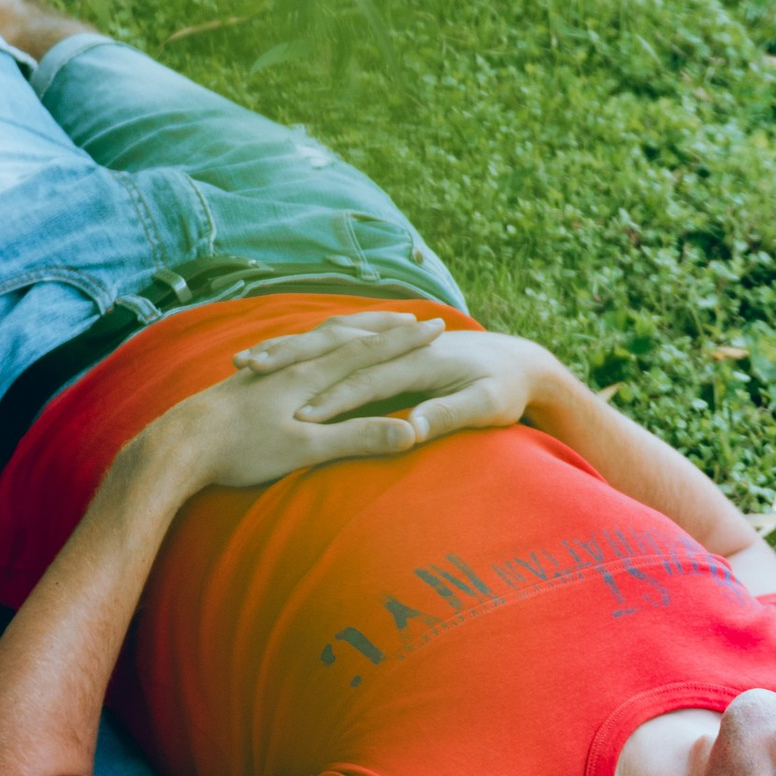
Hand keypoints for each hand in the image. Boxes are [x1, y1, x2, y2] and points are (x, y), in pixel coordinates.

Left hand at [153, 311, 475, 495]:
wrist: (178, 443)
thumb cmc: (241, 450)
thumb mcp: (306, 450)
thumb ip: (359, 438)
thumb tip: (412, 433)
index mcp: (313, 376)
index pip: (371, 350)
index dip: (406, 340)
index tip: (436, 328)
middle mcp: (295, 364)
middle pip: (348, 335)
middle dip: (384, 328)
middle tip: (415, 321)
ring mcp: (272, 371)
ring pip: (319, 340)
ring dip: (351, 332)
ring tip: (371, 329)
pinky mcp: (253, 383)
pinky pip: (296, 354)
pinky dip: (316, 347)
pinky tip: (312, 357)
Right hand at [233, 310, 556, 447]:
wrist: (528, 364)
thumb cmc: (508, 388)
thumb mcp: (485, 406)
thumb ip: (447, 416)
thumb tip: (411, 432)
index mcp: (418, 362)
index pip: (362, 376)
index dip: (328, 395)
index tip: (295, 414)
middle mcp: (402, 351)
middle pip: (335, 351)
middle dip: (292, 360)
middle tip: (247, 371)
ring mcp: (397, 352)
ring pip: (332, 344)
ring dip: (293, 352)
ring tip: (254, 363)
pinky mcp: (396, 359)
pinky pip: (341, 350)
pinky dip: (309, 355)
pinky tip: (283, 367)